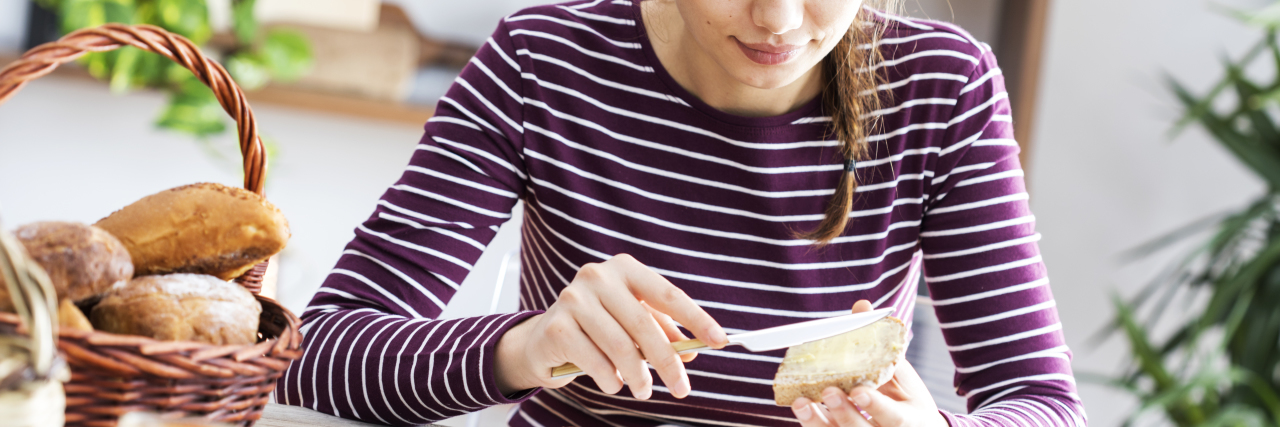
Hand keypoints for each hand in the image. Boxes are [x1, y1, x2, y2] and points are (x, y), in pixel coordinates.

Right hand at [494, 254, 727, 398]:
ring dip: (639, 376)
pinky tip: (613, 383)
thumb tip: (689, 352)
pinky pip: (595, 361)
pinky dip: (610, 379)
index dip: (696, 319)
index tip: (719, 341)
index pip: (668, 294)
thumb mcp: (633, 325)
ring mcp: (574, 298)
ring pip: (620, 346)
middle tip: (681, 388)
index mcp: (624, 268)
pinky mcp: (556, 326)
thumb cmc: (598, 329)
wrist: (544, 340)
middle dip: (667, 361)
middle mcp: (598, 276)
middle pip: (644, 324)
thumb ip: (662, 333)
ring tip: (644, 391)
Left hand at [790, 300, 947, 426]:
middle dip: (845, 413)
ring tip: (802, 403)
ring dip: (818, 423)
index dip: (876, 406)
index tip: (859, 391)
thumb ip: (882, 345)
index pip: (894, 417)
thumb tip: (861, 306)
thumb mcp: (902, 374)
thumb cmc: (905, 398)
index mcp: (910, 420)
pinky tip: (801, 409)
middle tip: (828, 392)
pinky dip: (812, 425)